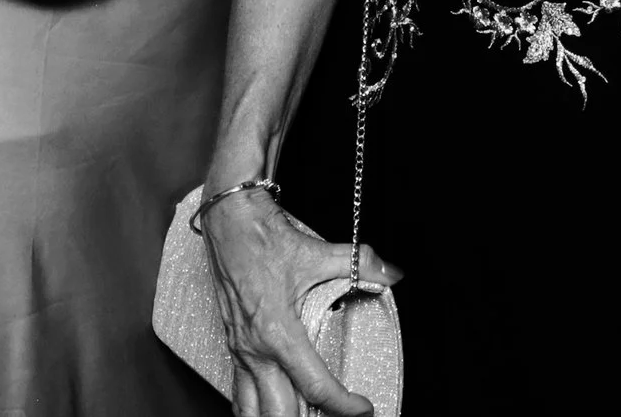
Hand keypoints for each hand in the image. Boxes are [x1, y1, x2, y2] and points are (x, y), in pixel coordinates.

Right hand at [202, 189, 402, 416]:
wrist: (229, 223)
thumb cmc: (264, 239)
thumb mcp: (317, 252)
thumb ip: (360, 264)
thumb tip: (391, 273)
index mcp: (278, 333)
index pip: (315, 386)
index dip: (344, 405)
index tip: (364, 409)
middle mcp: (255, 350)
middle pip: (279, 413)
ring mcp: (240, 351)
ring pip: (251, 411)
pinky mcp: (232, 346)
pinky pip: (240, 392)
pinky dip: (255, 409)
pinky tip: (269, 410)